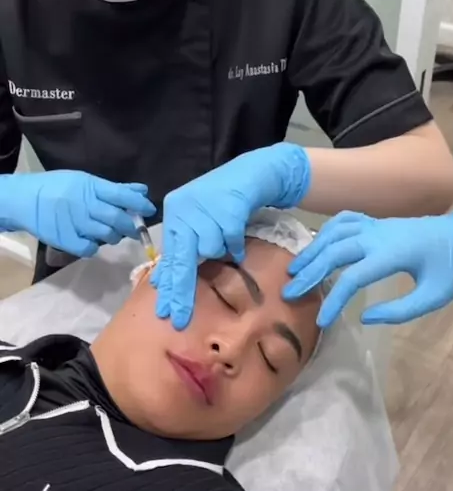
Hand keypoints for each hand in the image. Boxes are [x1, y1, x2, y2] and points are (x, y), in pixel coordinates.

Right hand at [0, 170, 155, 256]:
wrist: (25, 199)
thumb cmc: (59, 188)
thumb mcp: (85, 182)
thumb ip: (114, 189)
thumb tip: (142, 192)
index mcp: (90, 187)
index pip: (121, 195)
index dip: (139, 204)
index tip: (150, 210)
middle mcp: (84, 204)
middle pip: (116, 218)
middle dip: (130, 226)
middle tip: (133, 230)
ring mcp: (75, 222)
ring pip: (106, 235)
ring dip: (113, 236)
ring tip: (109, 234)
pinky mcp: (66, 239)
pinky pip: (89, 248)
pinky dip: (94, 247)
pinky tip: (91, 241)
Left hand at [153, 143, 310, 328]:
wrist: (252, 172)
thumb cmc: (222, 201)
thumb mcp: (196, 222)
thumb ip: (182, 248)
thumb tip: (162, 280)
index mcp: (173, 212)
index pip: (169, 256)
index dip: (168, 285)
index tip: (165, 312)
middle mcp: (184, 209)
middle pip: (182, 260)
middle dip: (182, 291)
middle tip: (178, 318)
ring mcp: (205, 208)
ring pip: (211, 250)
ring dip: (221, 249)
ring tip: (226, 235)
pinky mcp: (228, 207)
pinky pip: (231, 241)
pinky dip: (236, 244)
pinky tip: (237, 236)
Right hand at [283, 196, 452, 326]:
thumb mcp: (433, 297)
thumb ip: (400, 311)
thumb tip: (364, 317)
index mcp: (393, 254)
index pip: (353, 277)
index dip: (333, 300)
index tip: (321, 321)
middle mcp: (379, 235)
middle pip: (335, 251)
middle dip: (310, 272)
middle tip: (289, 292)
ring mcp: (377, 224)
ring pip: (335, 232)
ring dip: (312, 250)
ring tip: (294, 270)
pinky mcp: (377, 222)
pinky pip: (345, 220)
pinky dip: (326, 230)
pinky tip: (317, 245)